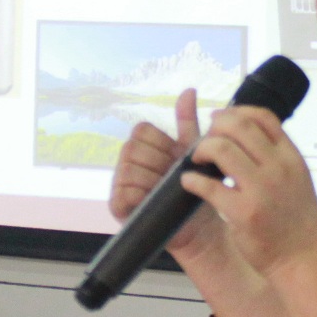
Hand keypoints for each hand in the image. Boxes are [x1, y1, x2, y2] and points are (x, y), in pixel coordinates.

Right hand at [109, 88, 224, 263]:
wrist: (199, 226)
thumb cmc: (193, 187)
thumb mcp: (192, 151)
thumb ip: (187, 122)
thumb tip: (189, 90)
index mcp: (142, 146)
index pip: (142, 130)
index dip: (163, 144)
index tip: (176, 159)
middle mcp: (126, 162)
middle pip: (134, 148)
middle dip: (159, 163)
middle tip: (174, 178)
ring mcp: (119, 183)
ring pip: (129, 170)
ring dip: (152, 180)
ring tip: (167, 191)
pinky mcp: (117, 206)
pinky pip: (123, 192)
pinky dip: (141, 195)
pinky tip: (154, 201)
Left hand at [180, 107, 316, 279]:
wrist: (304, 261)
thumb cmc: (298, 222)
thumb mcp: (298, 180)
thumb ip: (277, 157)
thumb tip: (247, 134)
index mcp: (291, 158)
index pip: (263, 117)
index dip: (236, 112)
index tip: (220, 120)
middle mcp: (278, 168)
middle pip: (239, 126)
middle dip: (215, 128)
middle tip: (204, 142)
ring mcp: (261, 190)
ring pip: (221, 149)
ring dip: (201, 150)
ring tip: (196, 160)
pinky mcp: (243, 213)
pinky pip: (209, 186)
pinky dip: (192, 180)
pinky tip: (188, 182)